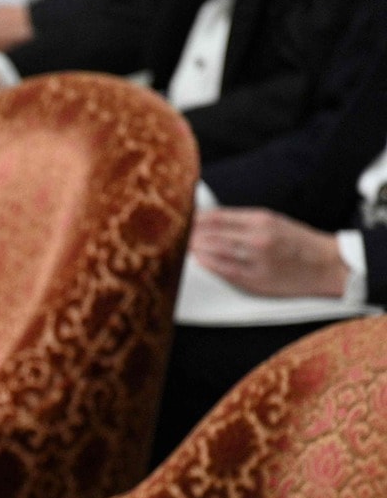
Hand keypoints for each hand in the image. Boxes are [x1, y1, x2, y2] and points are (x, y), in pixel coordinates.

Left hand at [190, 207, 348, 297]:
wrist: (326, 265)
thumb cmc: (297, 242)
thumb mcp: (273, 221)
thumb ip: (241, 221)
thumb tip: (207, 220)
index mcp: (260, 220)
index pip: (216, 217)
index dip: (193, 219)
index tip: (179, 220)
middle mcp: (257, 238)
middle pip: (210, 234)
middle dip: (188, 235)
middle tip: (171, 235)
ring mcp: (256, 260)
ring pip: (214, 251)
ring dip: (193, 249)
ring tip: (178, 247)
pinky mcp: (256, 279)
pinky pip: (224, 270)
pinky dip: (207, 263)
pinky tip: (197, 260)